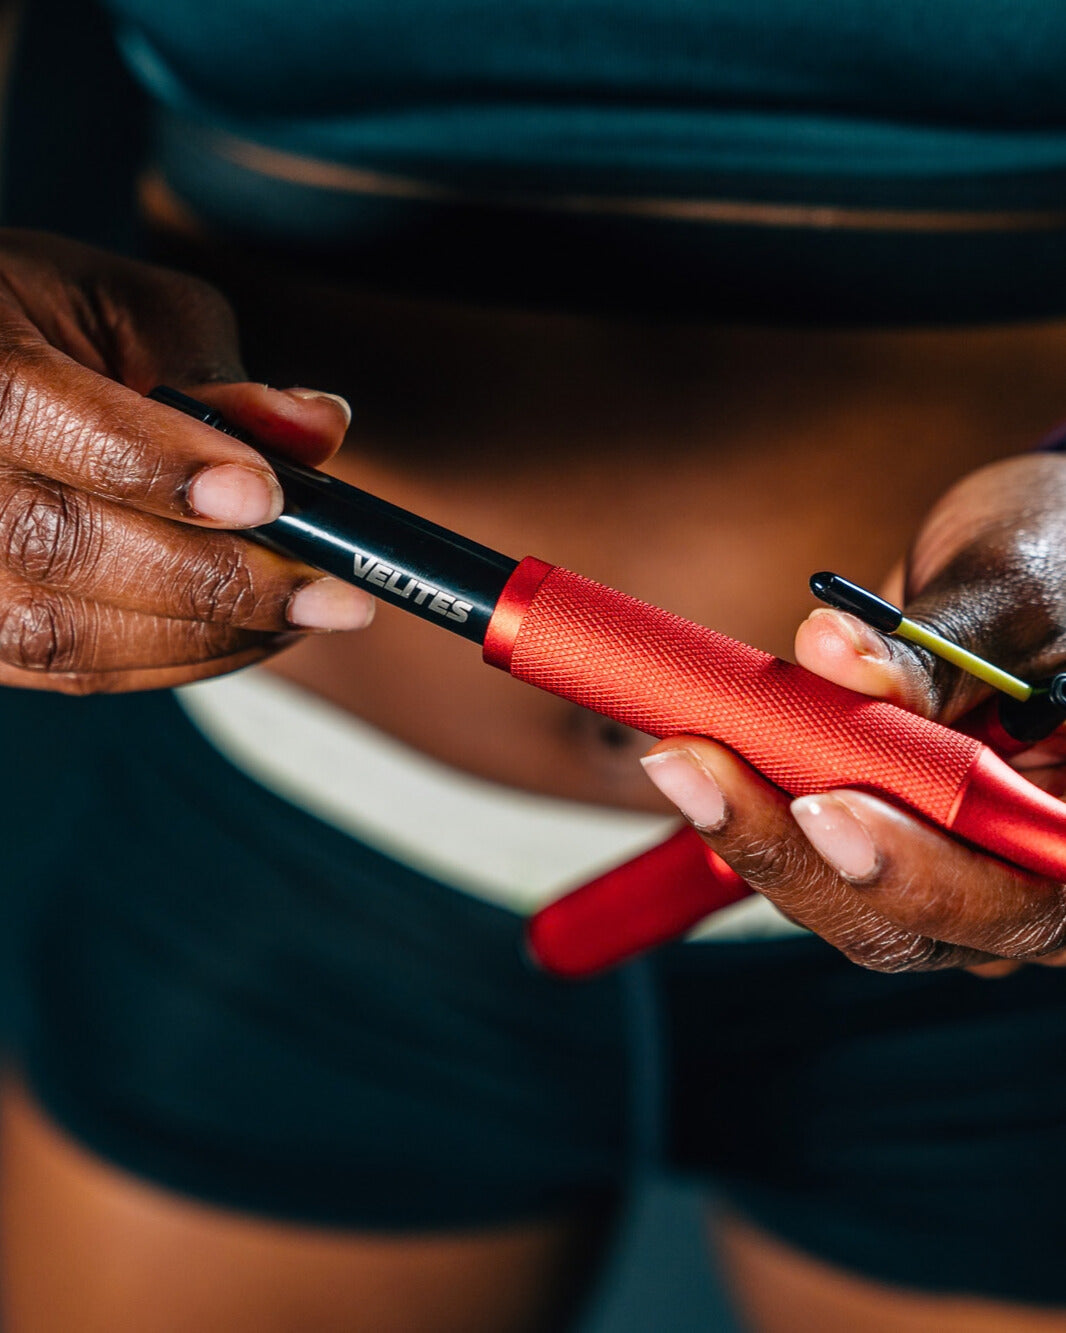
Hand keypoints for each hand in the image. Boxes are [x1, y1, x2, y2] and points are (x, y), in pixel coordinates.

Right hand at [0, 230, 374, 694]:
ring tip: (311, 610)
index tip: (270, 494)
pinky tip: (254, 630)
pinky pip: (77, 670)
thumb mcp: (127, 309)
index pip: (48, 422)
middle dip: (218, 577)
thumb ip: (215, 371)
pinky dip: (182, 657)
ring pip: (69, 631)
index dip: (163, 467)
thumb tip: (318, 428)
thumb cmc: (45, 326)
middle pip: (62, 546)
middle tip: (334, 590)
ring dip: (213, 633)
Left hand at [641, 453, 1065, 971]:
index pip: (1029, 896)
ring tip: (678, 752)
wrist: (1034, 578)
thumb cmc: (1059, 571)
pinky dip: (750, 814)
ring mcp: (958, 878)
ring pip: (843, 904)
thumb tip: (833, 658)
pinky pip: (810, 862)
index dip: (922, 874)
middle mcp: (1034, 881)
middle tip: (693, 763)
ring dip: (750, 830)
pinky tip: (694, 763)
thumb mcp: (1018, 589)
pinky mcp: (888, 852)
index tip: (823, 809)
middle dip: (792, 848)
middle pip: (912, 924)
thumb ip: (935, 647)